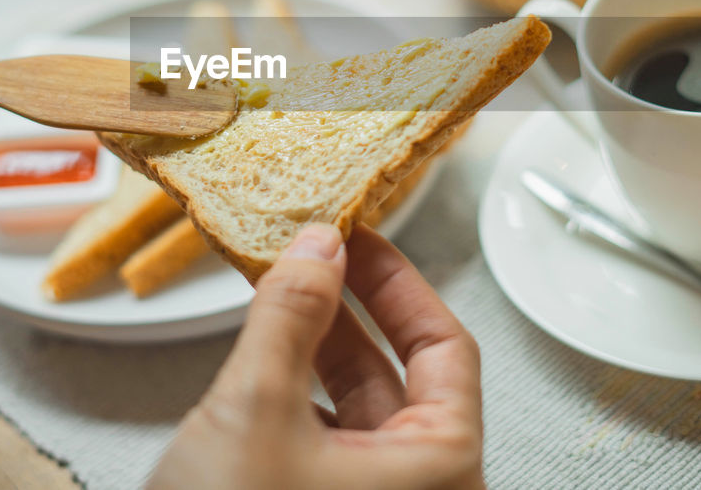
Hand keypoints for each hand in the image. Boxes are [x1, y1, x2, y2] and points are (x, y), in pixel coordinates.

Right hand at [150, 224, 484, 489]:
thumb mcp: (255, 409)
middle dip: (348, 307)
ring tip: (275, 288)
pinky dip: (294, 388)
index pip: (445, 348)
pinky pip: (324, 437)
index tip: (358, 235)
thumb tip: (319, 245)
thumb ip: (290, 314)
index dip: (399, 283)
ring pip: (357, 404)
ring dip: (316, 343)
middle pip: (402, 373)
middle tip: (309, 249)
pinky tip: (260, 355)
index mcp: (439, 471)